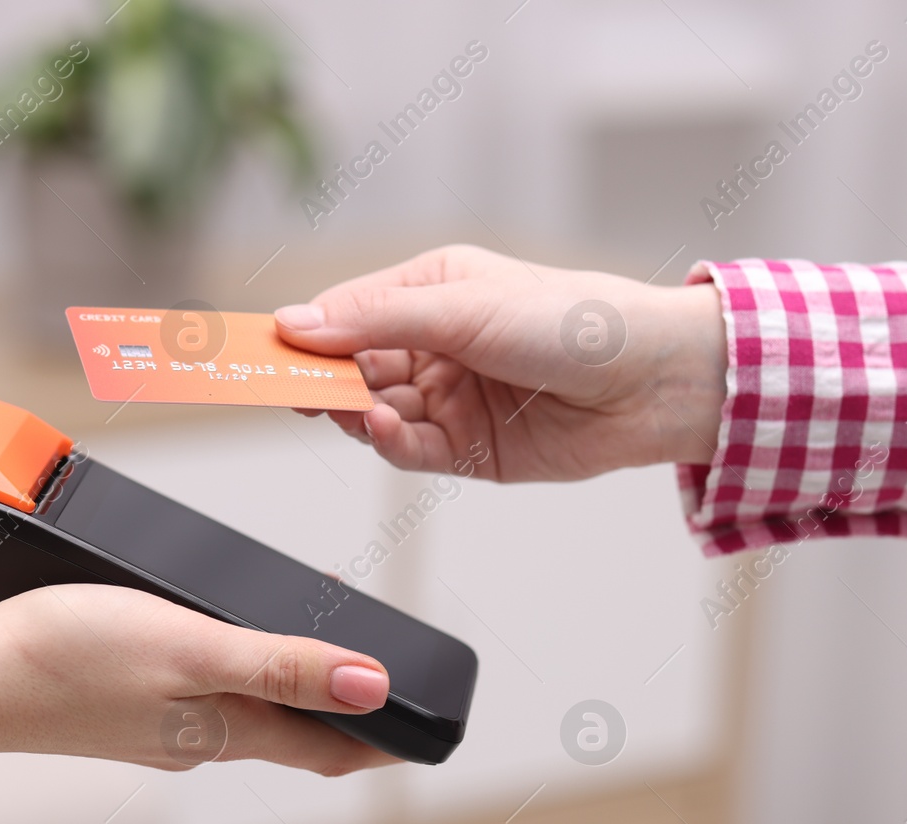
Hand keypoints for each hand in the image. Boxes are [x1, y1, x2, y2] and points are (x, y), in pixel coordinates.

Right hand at [0, 585, 398, 775]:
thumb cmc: (69, 658)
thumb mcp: (193, 647)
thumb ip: (282, 667)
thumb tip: (373, 687)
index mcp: (226, 732)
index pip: (330, 750)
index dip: (384, 741)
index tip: (427, 731)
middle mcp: (199, 739)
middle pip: (295, 734)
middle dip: (345, 713)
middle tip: (384, 686)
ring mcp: (159, 728)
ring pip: (249, 716)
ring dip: (292, 692)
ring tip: (320, 655)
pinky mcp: (123, 707)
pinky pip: (202, 700)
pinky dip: (237, 678)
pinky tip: (225, 647)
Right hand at [273, 244, 727, 481]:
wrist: (653, 383)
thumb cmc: (575, 321)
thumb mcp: (464, 306)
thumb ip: (376, 319)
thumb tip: (296, 323)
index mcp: (429, 291)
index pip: (342, 313)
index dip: (298, 333)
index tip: (253, 349)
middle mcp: (433, 344)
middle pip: (347, 368)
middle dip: (316, 380)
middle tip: (278, 392)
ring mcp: (448, 399)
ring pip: (370, 413)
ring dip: (352, 413)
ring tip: (344, 408)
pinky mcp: (467, 450)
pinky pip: (407, 451)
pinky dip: (387, 443)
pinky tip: (381, 428)